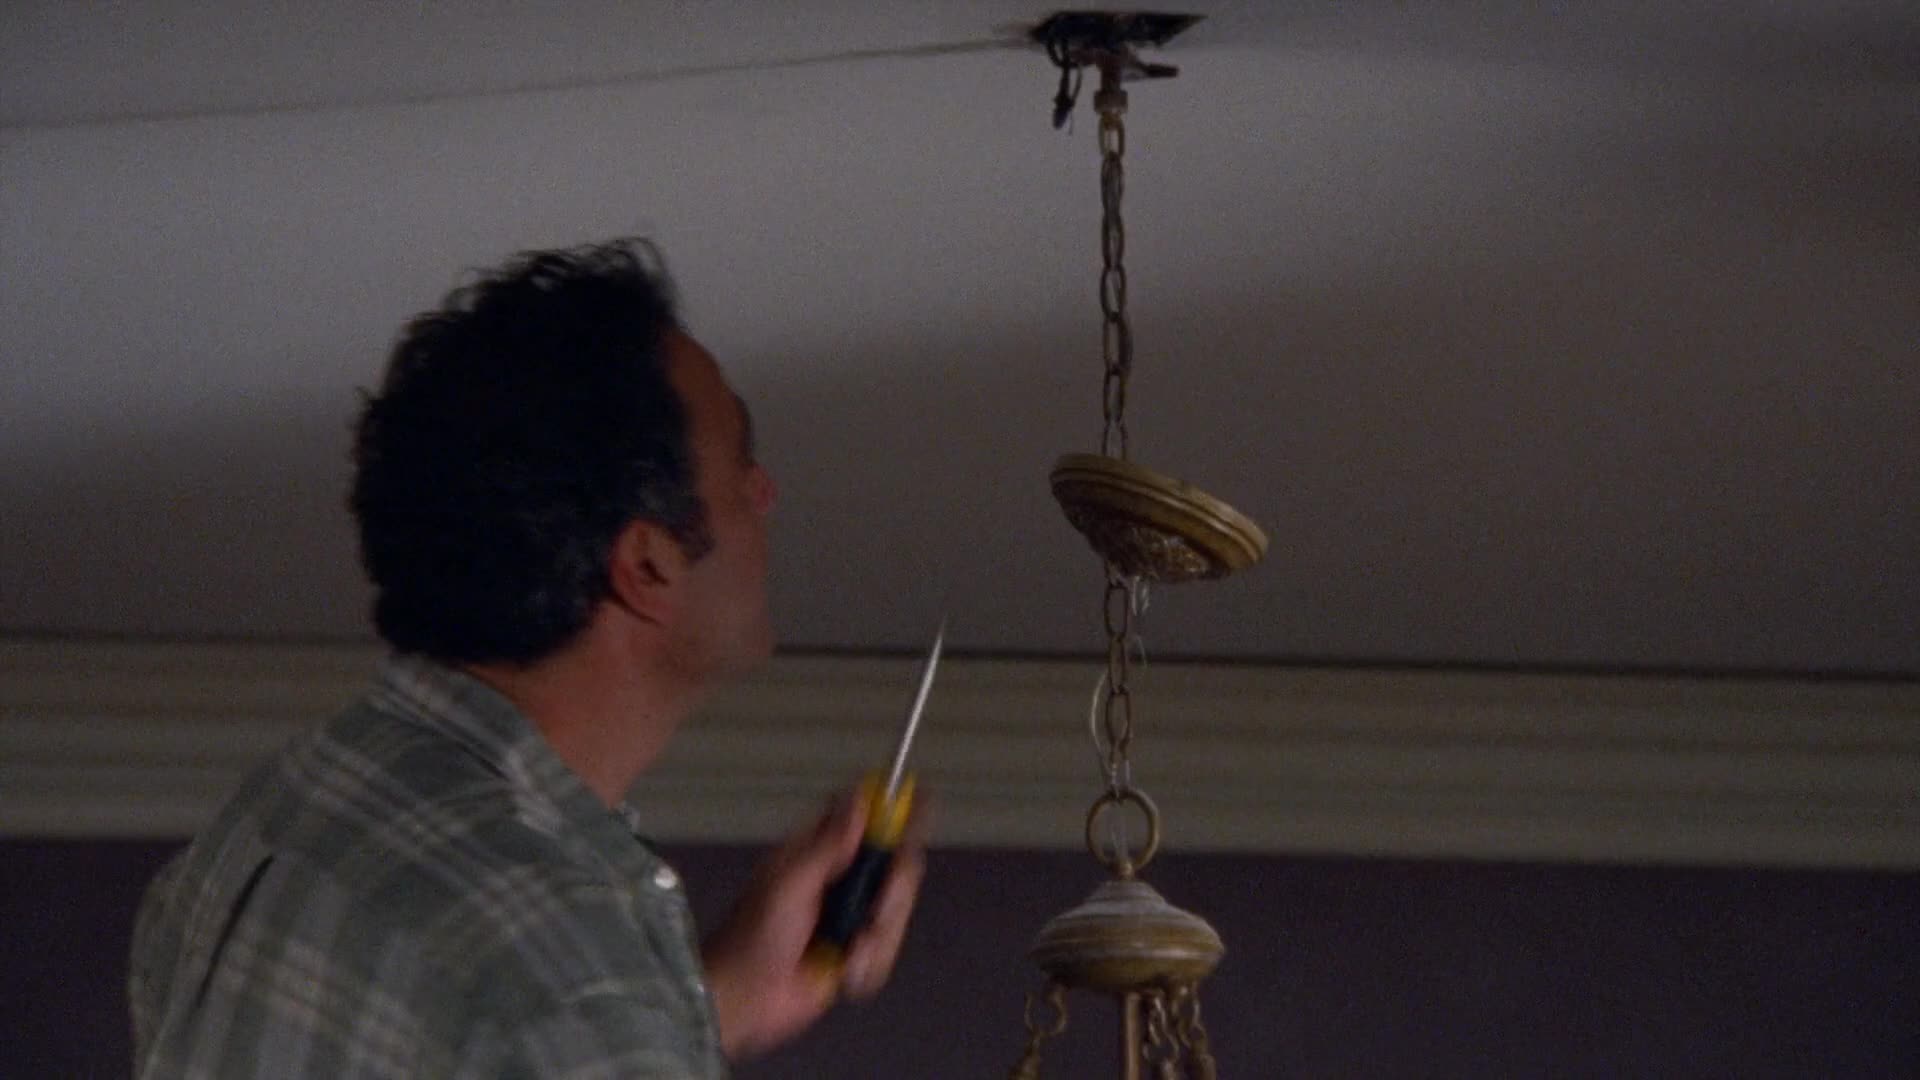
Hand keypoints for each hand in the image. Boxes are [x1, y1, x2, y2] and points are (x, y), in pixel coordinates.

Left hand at [700, 787, 928, 1060]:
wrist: (746, 1001)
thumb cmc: (756, 936)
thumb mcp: (789, 883)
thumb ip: (828, 845)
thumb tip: (859, 799)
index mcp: (818, 853)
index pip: (865, 819)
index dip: (893, 811)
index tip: (921, 807)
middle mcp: (840, 880)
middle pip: (895, 867)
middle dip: (893, 894)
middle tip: (875, 912)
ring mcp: (851, 917)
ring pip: (897, 912)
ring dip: (878, 939)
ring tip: (848, 954)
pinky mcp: (858, 954)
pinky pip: (887, 951)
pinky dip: (869, 966)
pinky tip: (844, 973)